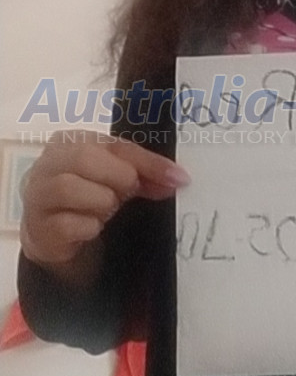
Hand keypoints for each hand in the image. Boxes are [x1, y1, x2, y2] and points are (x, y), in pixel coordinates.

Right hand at [20, 130, 189, 266]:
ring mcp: (38, 195)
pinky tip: (92, 228)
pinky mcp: (38, 228)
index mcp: (71, 141)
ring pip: (70, 187)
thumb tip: (177, 179)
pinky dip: (88, 227)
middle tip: (128, 194)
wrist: (51, 233)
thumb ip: (144, 176)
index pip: (115, 144)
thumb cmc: (85, 199)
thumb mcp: (115, 180)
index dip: (149, 162)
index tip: (177, 178)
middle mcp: (49, 162)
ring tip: (106, 210)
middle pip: (85, 157)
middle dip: (118, 178)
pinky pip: (66, 224)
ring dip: (100, 202)